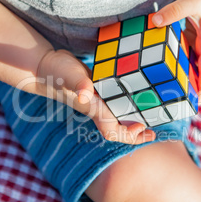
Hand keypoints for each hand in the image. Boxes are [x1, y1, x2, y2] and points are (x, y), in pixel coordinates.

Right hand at [35, 49, 155, 143]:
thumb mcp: (69, 75)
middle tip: (154, 134)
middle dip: (136, 134)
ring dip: (133, 121)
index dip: (128, 134)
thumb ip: (78, 84)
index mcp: (94, 109)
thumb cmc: (57, 72)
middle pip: (119, 130)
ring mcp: (98, 102)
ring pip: (118, 118)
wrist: (46, 66)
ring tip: (150, 120)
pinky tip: (137, 99)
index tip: (143, 128)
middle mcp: (97, 109)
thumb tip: (85, 95)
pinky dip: (127, 106)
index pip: (112, 131)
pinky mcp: (98, 92)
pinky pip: (115, 105)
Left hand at [152, 0, 200, 103]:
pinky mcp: (196, 32)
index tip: (196, 103)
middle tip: (179, 99)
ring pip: (193, 61)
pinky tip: (166, 61)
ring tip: (169, 86)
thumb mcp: (194, 1)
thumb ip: (174, 12)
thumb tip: (154, 22)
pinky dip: (179, 57)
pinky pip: (187, 49)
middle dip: (193, 86)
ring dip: (184, 73)